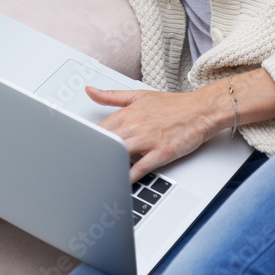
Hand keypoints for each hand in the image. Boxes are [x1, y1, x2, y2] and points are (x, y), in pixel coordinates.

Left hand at [87, 86, 222, 182]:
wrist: (200, 110)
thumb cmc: (172, 105)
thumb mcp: (139, 96)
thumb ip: (111, 96)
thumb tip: (89, 90)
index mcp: (128, 113)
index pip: (99, 129)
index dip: (85, 141)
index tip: (74, 149)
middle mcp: (135, 125)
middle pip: (106, 143)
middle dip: (91, 155)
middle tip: (77, 168)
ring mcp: (148, 140)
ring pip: (120, 154)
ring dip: (107, 165)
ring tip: (93, 177)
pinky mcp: (161, 152)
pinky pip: (141, 168)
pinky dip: (129, 176)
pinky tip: (120, 184)